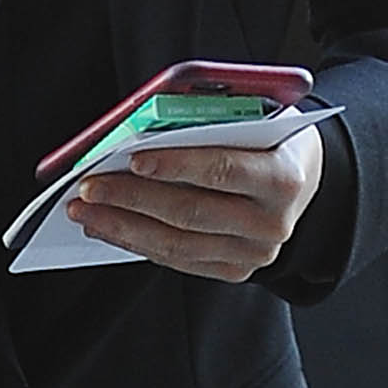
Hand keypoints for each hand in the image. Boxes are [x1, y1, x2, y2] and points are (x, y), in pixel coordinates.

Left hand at [69, 123, 325, 279]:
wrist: (303, 177)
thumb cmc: (268, 138)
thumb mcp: (253, 117)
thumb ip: (208, 121)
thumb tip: (139, 128)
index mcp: (283, 177)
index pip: (222, 170)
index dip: (176, 165)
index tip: (132, 158)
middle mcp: (272, 223)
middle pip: (190, 212)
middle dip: (132, 198)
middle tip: (88, 186)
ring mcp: (254, 253)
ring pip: (177, 243)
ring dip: (122, 226)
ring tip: (84, 210)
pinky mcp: (235, 270)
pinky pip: (177, 259)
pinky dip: (136, 242)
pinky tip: (106, 226)